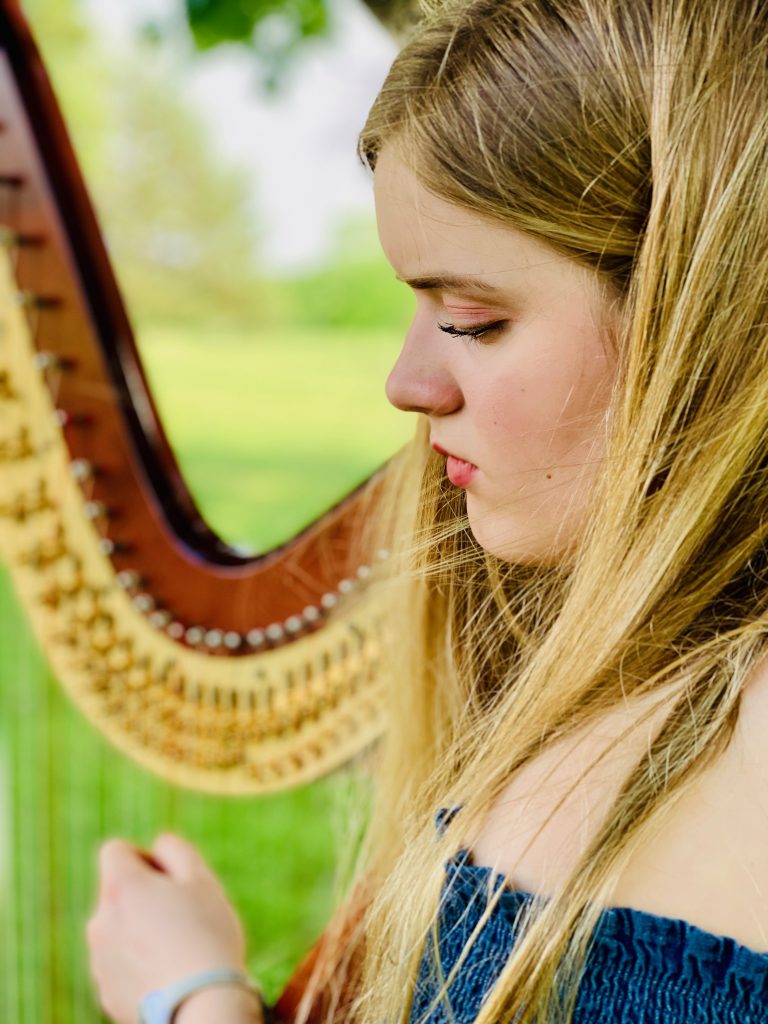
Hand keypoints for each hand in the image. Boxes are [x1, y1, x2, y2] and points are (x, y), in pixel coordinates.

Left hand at [86, 833, 248, 1023]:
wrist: (201, 1006)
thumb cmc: (206, 935)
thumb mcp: (201, 878)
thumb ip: (174, 849)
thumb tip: (157, 847)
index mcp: (120, 887)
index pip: (115, 850)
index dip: (143, 856)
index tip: (168, 877)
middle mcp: (99, 921)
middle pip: (117, 892)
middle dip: (144, 896)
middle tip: (182, 914)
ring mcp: (99, 960)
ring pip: (118, 929)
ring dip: (140, 929)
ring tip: (178, 949)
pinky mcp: (106, 992)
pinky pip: (121, 964)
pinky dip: (139, 963)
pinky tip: (169, 975)